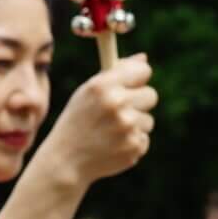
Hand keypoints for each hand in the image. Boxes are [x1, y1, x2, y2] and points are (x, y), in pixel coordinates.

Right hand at [31, 55, 157, 190]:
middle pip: (151, 95)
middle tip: (121, 110)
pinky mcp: (135, 146)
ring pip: (148, 119)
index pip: (142, 71)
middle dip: (139, 101)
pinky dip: (132, 141)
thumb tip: (144, 59)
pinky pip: (144, 138)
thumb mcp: (87, 92)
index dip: (139, 77)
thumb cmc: (77, 120)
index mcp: (102, 86)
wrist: (66, 159)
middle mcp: (117, 104)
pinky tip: (113, 144)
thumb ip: (115, 74)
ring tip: (111, 131)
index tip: (134, 83)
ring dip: (135, 124)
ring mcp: (127, 127)